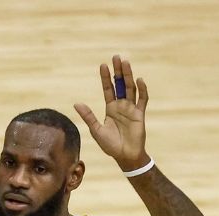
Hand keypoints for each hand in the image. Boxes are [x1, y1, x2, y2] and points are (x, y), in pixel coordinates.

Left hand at [74, 55, 149, 171]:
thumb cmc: (110, 145)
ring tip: (126, 63)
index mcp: (110, 108)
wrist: (124, 156)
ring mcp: (131, 109)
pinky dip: (142, 90)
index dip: (106, 77)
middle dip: (118, 71)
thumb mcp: (96, 130)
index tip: (103, 65)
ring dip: (129, 76)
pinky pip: (142, 100)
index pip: (108, 89)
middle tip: (116, 57)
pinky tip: (139, 80)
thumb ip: (88, 116)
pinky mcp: (140, 114)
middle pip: (120, 84)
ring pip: (131, 88)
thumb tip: (76, 103)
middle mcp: (121, 106)